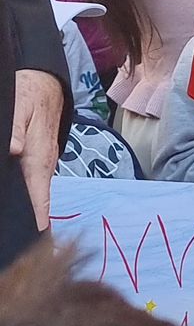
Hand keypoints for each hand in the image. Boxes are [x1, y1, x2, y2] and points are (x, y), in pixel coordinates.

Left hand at [10, 69, 63, 229]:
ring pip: (38, 192)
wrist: (46, 83)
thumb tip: (14, 150)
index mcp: (39, 156)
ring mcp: (45, 163)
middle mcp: (45, 164)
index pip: (41, 194)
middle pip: (40, 200)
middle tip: (22, 241)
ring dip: (32, 209)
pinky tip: (21, 203)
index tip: (37, 236)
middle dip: (33, 220)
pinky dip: (31, 196)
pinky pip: (37, 183)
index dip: (38, 217)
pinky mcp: (41, 160)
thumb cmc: (30, 93)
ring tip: (22, 230)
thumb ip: (16, 129)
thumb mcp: (18, 105)